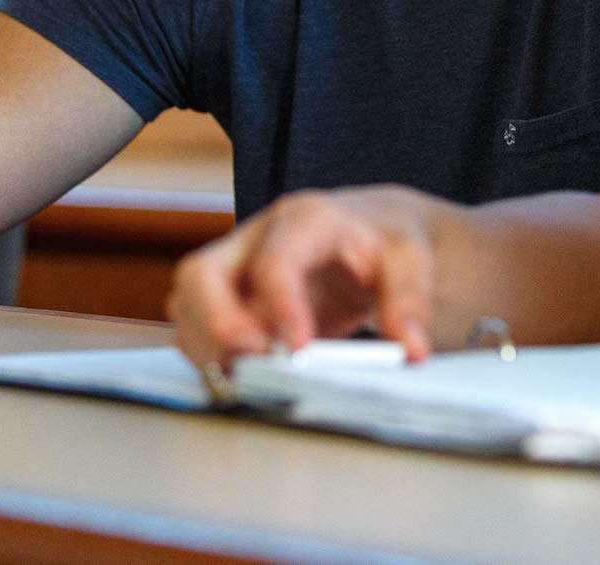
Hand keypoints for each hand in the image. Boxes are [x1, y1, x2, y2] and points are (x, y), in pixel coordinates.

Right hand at [170, 186, 457, 373]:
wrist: (373, 235)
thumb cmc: (387, 242)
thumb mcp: (412, 259)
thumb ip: (410, 299)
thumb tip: (409, 349)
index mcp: (305, 219)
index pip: (276, 260)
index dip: (280, 306)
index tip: (297, 351)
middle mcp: (256, 239)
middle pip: (200, 273)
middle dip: (215, 324)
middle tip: (252, 363)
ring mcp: (234, 269)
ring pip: (187, 306)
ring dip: (207, 348)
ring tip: (247, 380)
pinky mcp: (227, 301)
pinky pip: (195, 329)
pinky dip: (209, 357)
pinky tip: (241, 378)